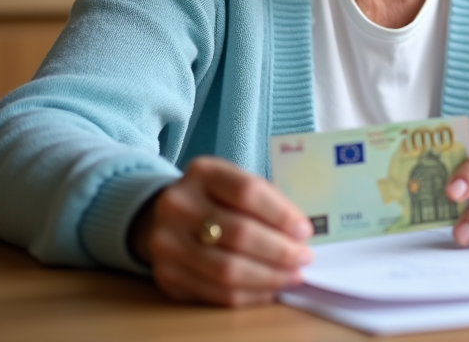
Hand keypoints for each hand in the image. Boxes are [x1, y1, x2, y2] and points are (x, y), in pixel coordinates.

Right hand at [130, 156, 313, 306]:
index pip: (247, 192)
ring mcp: (167, 243)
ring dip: (268, 277)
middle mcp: (178, 205)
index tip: (305, 231)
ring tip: (292, 276)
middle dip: (280, 250)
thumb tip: (299, 235)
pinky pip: (216, 293)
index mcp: (202, 173)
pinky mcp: (167, 276)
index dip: (281, 214)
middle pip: (239, 233)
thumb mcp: (235, 185)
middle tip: (303, 258)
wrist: (164, 218)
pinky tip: (269, 289)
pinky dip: (250, 294)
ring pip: (227, 270)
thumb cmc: (215, 201)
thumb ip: (266, 203)